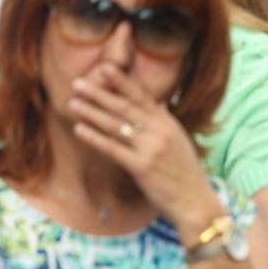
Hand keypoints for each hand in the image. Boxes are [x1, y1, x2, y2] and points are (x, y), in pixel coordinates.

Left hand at [68, 64, 220, 231]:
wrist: (195, 200)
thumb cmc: (185, 173)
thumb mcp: (179, 140)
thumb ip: (166, 120)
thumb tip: (158, 102)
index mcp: (168, 123)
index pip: (142, 96)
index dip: (122, 81)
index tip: (104, 67)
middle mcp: (160, 131)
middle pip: (124, 107)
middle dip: (99, 93)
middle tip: (77, 82)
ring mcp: (151, 148)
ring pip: (116, 125)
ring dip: (92, 113)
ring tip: (72, 103)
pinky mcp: (141, 167)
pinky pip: (113, 149)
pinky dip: (95, 138)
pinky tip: (80, 130)